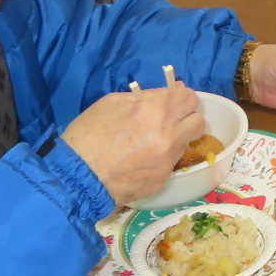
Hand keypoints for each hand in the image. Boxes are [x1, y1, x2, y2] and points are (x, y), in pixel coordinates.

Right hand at [61, 85, 203, 208]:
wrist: (77, 177)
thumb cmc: (88, 134)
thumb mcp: (112, 102)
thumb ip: (145, 97)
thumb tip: (167, 95)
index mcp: (157, 110)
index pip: (189, 98)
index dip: (181, 99)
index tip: (172, 103)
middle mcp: (169, 135)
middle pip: (198, 122)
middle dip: (186, 119)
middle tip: (168, 122)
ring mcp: (167, 160)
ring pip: (184, 144)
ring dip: (174, 140)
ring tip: (149, 144)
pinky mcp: (162, 180)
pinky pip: (170, 164)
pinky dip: (160, 160)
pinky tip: (140, 161)